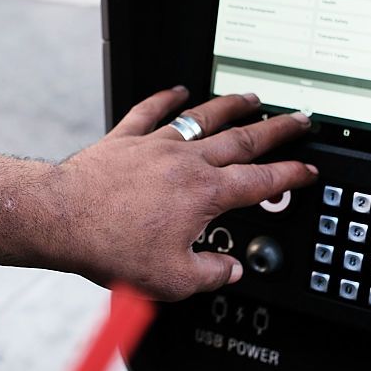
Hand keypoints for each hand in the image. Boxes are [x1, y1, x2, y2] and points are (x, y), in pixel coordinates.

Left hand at [55, 87, 316, 300]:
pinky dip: (166, 99)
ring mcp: (155, 145)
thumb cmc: (110, 246)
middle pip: (242, 140)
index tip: (308, 171)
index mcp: (204, 194)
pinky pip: (150, 111)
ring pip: (203, 118)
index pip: (260, 181)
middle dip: (276, 130)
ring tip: (252, 98)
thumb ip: (210, 274)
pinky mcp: (125, 139)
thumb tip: (230, 271)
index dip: (290, 176)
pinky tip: (178, 90)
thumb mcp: (171, 279)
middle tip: (299, 119)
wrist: (62, 219)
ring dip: (232, 106)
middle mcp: (185, 162)